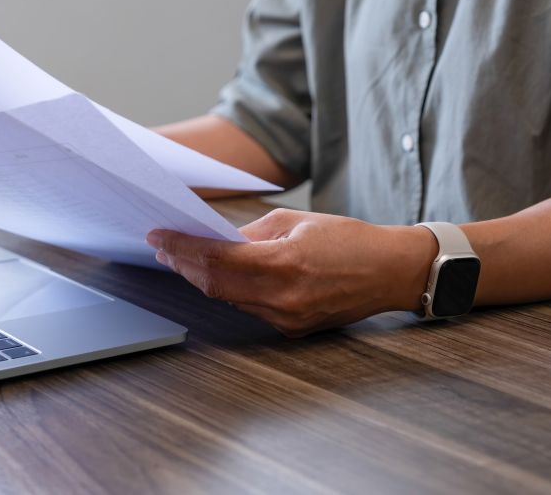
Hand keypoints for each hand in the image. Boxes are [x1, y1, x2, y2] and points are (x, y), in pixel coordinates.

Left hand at [146, 209, 436, 336]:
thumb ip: (252, 233)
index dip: (182, 248)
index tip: (158, 237)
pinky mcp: (292, 328)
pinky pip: (249, 307)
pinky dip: (228, 290)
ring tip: (182, 258)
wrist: (391, 272)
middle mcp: (283, 297)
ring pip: (229, 298)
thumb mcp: (297, 221)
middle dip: (184, 264)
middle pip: (214, 284)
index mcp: (285, 264)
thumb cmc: (349, 239)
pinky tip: (217, 275)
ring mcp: (287, 318)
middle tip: (163, 247)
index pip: (216, 259)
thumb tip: (215, 239)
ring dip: (202, 278)